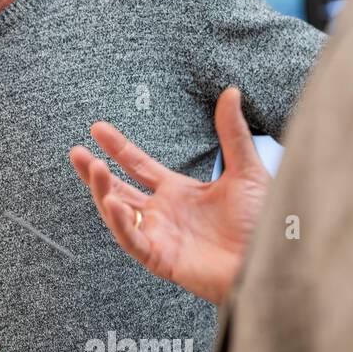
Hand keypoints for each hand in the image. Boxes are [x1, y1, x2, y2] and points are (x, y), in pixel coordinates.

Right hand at [68, 87, 270, 305]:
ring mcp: (161, 236)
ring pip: (119, 214)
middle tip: (76, 153)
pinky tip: (112, 203)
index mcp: (179, 192)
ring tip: (94, 168)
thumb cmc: (265, 222)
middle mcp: (164, 213)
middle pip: (119, 189)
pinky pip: (134, 240)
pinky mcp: (163, 259)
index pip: (138, 166)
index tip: (97, 128)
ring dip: (103, 192)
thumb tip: (231, 92)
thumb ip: (232, 133)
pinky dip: (121, 223)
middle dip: (95, 172)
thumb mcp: (248, 170)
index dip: (117, 147)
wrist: (276, 259)